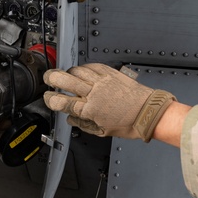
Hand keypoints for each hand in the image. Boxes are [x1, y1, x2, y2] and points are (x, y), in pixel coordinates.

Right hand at [42, 63, 174, 140]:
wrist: (149, 112)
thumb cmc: (130, 123)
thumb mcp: (103, 131)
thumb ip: (84, 124)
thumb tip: (71, 120)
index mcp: (90, 109)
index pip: (62, 101)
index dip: (50, 99)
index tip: (48, 97)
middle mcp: (93, 93)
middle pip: (65, 80)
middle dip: (52, 77)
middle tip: (48, 78)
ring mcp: (102, 81)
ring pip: (77, 70)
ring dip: (69, 72)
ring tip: (66, 75)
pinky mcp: (111, 73)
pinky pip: (92, 65)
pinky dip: (84, 68)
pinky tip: (83, 71)